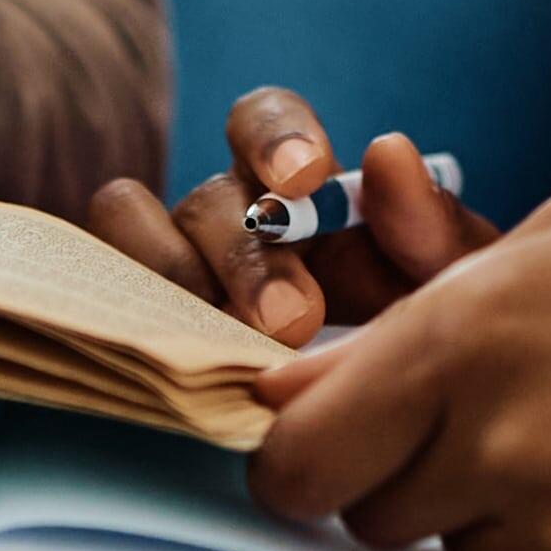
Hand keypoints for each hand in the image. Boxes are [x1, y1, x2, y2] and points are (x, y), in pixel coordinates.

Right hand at [84, 87, 490, 343]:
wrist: (407, 430)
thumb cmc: (428, 335)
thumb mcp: (452, 290)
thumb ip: (435, 230)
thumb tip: (386, 151)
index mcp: (295, 183)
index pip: (261, 120)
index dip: (273, 138)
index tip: (307, 179)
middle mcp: (224, 213)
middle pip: (209, 196)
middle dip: (247, 253)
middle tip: (295, 321)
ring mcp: (171, 266)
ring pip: (128, 221)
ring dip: (173, 273)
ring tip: (225, 338)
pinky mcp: (135, 321)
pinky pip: (98, 290)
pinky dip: (112, 302)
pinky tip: (161, 349)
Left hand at [243, 154, 550, 550]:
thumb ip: (434, 301)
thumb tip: (315, 370)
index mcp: (471, 335)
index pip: (299, 459)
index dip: (311, 455)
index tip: (342, 446)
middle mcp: (509, 446)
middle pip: (380, 517)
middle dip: (423, 476)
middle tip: (532, 417)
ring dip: (525, 518)